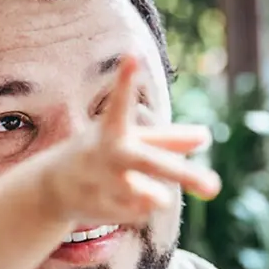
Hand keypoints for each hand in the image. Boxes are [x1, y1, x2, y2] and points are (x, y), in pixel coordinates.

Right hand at [46, 55, 220, 225]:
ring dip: (157, 197)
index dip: (125, 81)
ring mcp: (101, 183)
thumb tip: (204, 138)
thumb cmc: (99, 154)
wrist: (53, 187)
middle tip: (215, 188)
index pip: (120, 104)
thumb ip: (167, 139)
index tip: (132, 56)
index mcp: (113, 130)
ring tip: (159, 198)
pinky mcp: (99, 208)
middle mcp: (107, 154)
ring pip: (148, 196)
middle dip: (184, 175)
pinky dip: (140, 206)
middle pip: (151, 163)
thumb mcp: (128, 139)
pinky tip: (120, 199)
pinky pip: (140, 211)